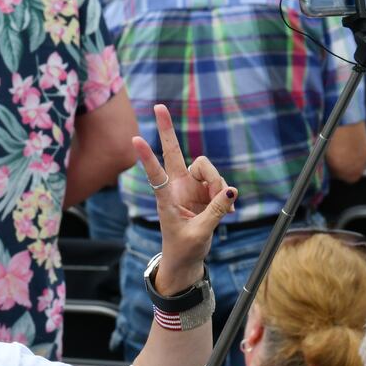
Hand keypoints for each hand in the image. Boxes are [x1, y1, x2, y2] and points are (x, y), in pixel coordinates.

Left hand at [136, 103, 234, 292]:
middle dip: (167, 129)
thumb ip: (215, 212)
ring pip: (208, 169)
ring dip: (218, 184)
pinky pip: (221, 184)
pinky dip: (225, 196)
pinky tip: (226, 211)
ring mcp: (192, 186)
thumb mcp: (199, 233)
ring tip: (220, 208)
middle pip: (175, 151)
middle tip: (159, 106)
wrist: (187, 259)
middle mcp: (178, 186)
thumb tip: (231, 191)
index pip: (156, 174)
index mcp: (166, 198)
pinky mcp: (207, 191)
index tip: (135, 140)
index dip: (148, 157)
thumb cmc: (184, 248)